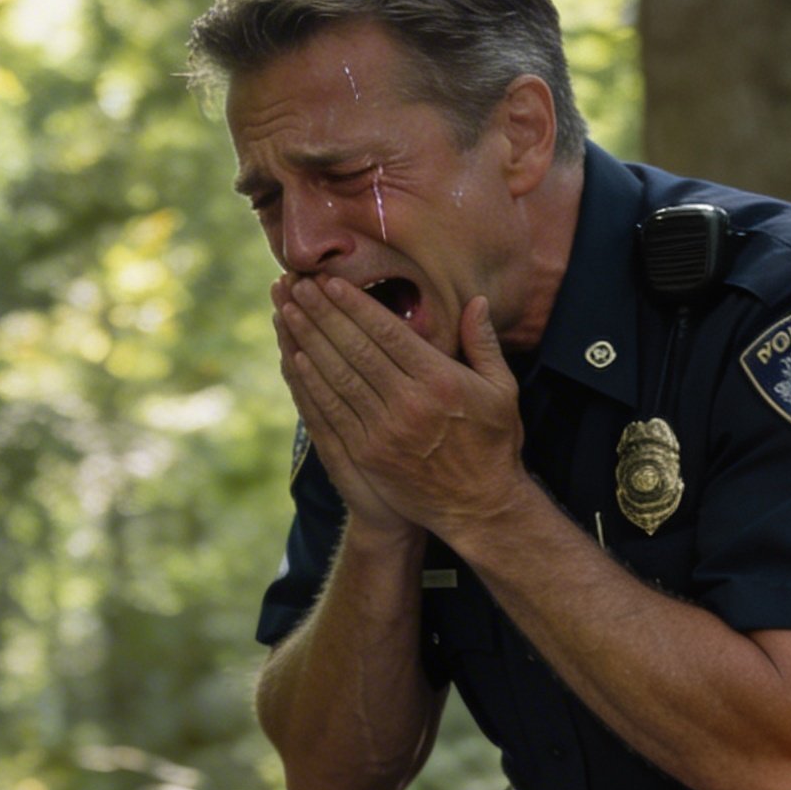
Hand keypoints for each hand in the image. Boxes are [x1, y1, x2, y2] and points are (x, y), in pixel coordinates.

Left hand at [276, 276, 533, 546]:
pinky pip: (332, 412)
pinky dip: (311, 384)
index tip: (331, 282)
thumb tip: (476, 301)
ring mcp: (383, 431)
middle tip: (298, 286)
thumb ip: (484, 344)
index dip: (355, 305)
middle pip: (355, 349)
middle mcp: (408, 403)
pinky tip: (295, 359)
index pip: (387, 333)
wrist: (478, 507)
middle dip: (323, 314)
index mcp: (439, 380)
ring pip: (338, 376)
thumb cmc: (493, 444)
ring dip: (309, 341)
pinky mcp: (366, 455)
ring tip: (288, 312)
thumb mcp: (502, 390)